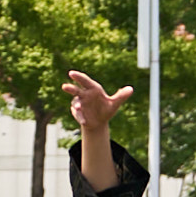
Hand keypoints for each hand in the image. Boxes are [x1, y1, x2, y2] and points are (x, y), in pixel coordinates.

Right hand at [60, 71, 126, 195]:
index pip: (85, 81)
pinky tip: (84, 121)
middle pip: (76, 90)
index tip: (71, 73)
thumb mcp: (115, 103)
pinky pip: (78, 114)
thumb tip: (131, 89)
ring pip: (75, 102)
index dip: (78, 77)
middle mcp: (84, 95)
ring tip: (78, 108)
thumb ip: (121, 96)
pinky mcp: (78, 113)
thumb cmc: (107, 109)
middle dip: (70, 88)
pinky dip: (80, 117)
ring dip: (76, 105)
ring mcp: (79, 104)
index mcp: (93, 89)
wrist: (99, 122)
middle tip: (64, 86)